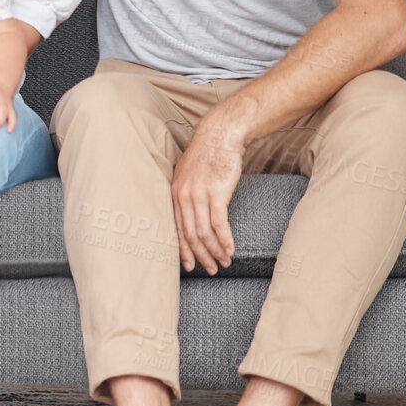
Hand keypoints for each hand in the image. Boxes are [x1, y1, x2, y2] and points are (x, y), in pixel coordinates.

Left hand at [171, 114, 245, 274]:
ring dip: (215, 251)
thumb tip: (190, 213)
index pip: (176, 228)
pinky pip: (219, 223)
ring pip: (204, 232)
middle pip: (190, 234)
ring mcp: (199, 195)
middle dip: (200, 255)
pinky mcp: (217, 193)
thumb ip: (187, 194)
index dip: (183, 249)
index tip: (189, 265)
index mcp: (174, 193)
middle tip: (210, 269)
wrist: (220, 136)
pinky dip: (225, 240)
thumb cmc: (207, 155)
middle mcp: (183, 196)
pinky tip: (230, 250)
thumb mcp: (188, 175)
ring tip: (224, 262)